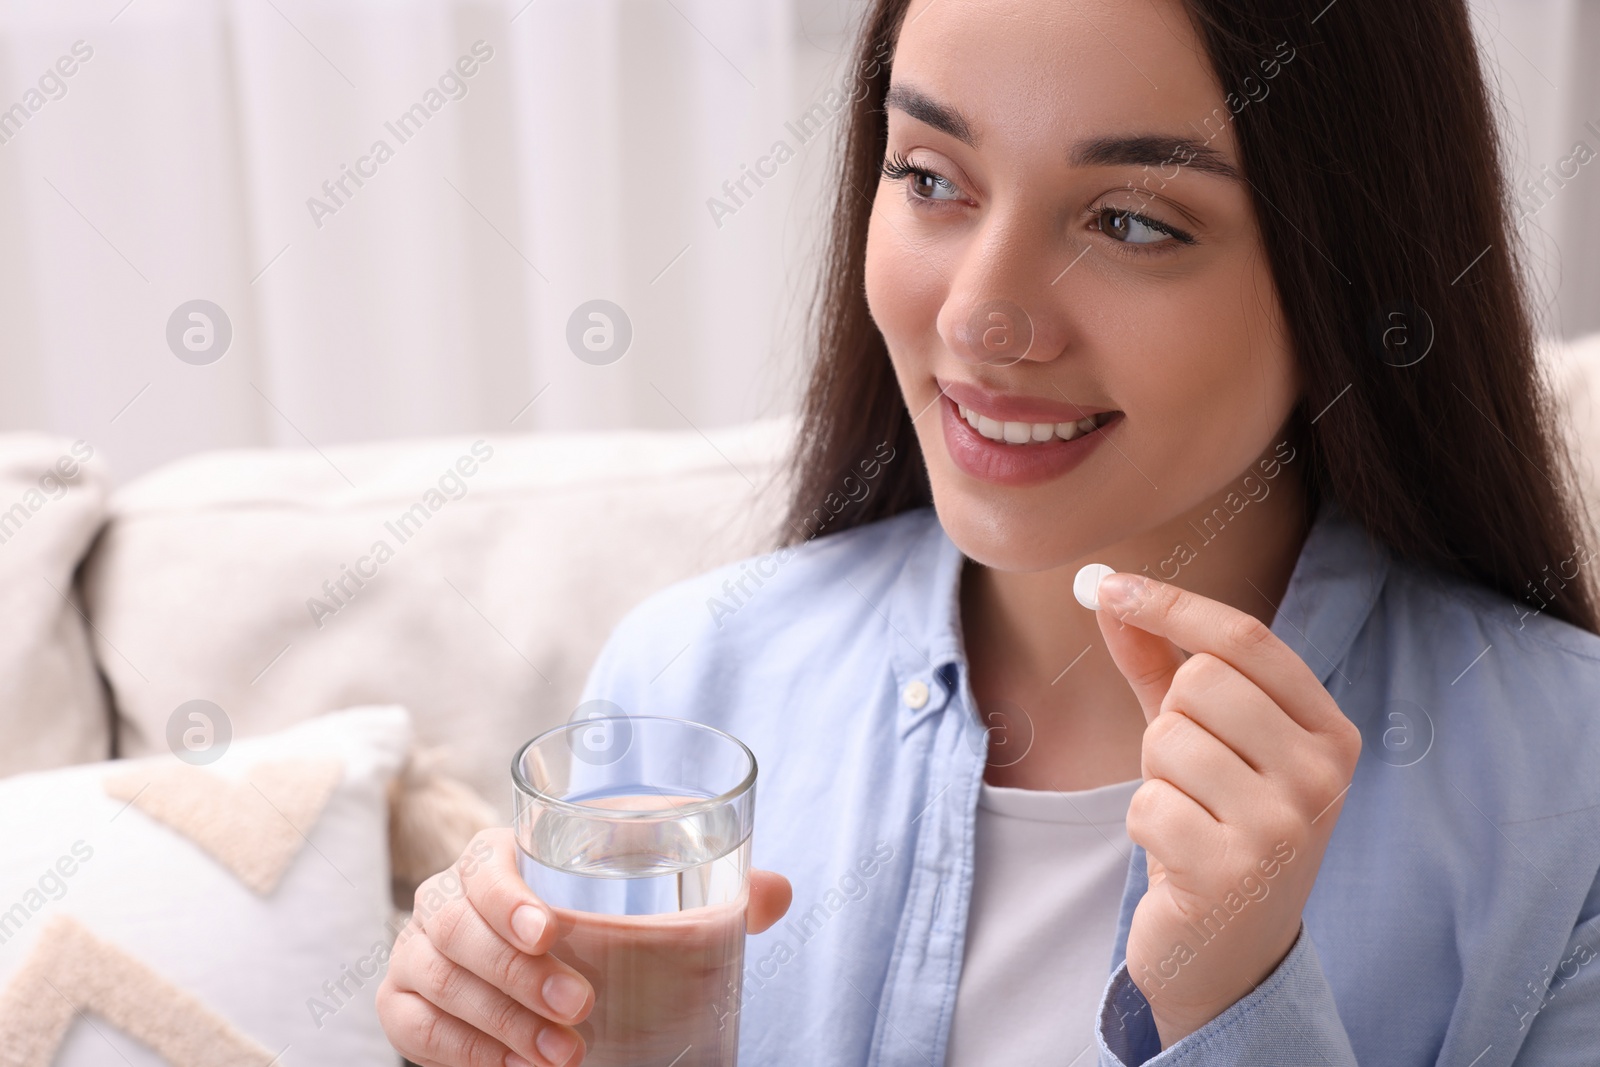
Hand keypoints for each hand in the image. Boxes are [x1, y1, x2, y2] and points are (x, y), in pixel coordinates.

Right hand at [376, 827, 792, 1066]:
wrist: (526, 948)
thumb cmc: (594, 909)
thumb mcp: (645, 893)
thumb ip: (712, 890)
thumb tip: (777, 892)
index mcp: (499, 854)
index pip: (484, 861)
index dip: (507, 894)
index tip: (551, 930)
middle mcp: (447, 896)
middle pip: (459, 928)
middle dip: (517, 976)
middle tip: (581, 1009)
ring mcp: (417, 950)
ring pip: (439, 980)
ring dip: (500, 1023)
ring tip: (566, 1054)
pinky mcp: (404, 1000)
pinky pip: (415, 1028)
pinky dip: (464, 1052)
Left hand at [1091, 571, 1361, 1047]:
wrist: (1226, 954)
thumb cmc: (1212, 825)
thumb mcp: (1196, 738)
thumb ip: (1160, 664)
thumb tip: (1109, 591)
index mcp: (1329, 732)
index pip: (1247, 639)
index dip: (1171, 603)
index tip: (1107, 585)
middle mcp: (1323, 775)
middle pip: (1202, 682)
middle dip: (1169, 721)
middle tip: (1188, 776)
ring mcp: (1286, 827)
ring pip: (1169, 739)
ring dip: (1155, 778)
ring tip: (1187, 818)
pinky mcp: (1235, 873)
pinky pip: (1149, 804)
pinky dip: (1144, 825)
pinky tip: (1176, 858)